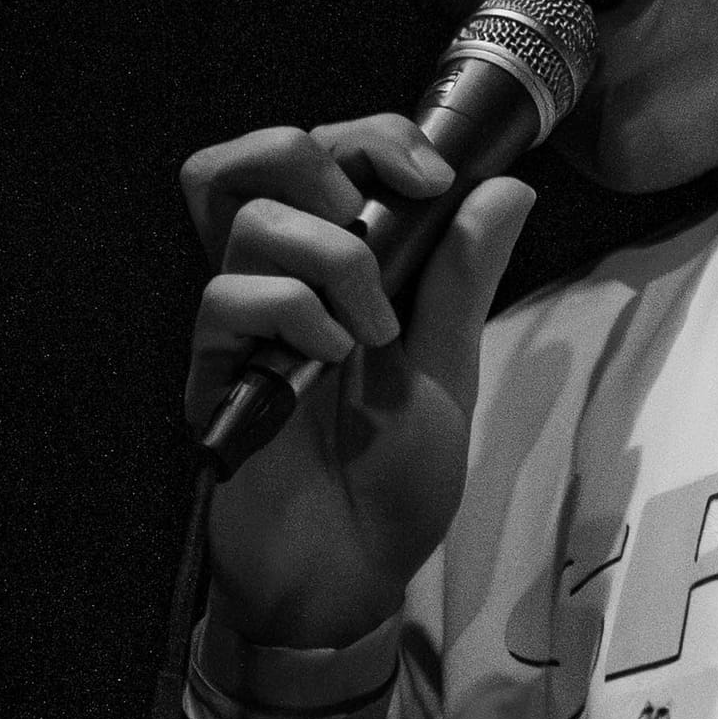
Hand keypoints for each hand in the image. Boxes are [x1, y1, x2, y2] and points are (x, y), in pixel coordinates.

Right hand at [182, 117, 533, 647]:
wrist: (351, 579)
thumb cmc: (393, 486)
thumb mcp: (448, 372)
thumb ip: (462, 279)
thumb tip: (505, 187)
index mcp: (333, 274)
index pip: (320, 157)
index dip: (370, 139)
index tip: (431, 178)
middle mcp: (277, 286)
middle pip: (251, 160)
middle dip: (325, 158)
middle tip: (381, 218)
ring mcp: (239, 329)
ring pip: (249, 218)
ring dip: (331, 259)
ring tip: (371, 332)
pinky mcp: (212, 376)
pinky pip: (227, 299)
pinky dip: (294, 313)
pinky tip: (329, 365)